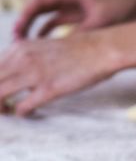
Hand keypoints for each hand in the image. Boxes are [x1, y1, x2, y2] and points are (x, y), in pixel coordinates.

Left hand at [0, 33, 121, 114]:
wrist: (100, 50)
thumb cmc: (79, 51)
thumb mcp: (44, 47)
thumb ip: (28, 58)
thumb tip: (19, 75)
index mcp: (19, 48)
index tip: (1, 92)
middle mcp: (22, 59)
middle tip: (0, 107)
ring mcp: (34, 74)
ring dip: (0, 107)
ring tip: (6, 112)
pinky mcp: (48, 89)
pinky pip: (23, 106)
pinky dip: (21, 113)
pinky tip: (28, 113)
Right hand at [14, 0, 135, 39]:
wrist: (133, 3)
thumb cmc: (118, 8)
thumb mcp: (99, 22)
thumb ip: (81, 33)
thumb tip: (63, 49)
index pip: (39, 1)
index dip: (26, 16)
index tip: (19, 32)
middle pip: (36, 7)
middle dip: (24, 24)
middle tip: (16, 42)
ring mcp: (66, 3)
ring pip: (42, 15)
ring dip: (32, 28)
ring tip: (22, 46)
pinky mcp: (72, 13)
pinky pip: (52, 21)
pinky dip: (44, 32)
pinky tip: (39, 47)